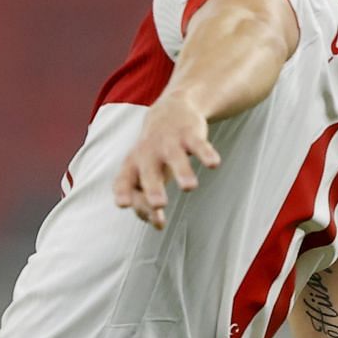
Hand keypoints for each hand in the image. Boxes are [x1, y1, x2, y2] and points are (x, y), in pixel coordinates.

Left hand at [112, 92, 219, 228]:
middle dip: (152, 187)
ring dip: (181, 171)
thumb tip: (157, 226)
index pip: (124, 180)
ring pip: (175, 156)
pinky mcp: (190, 133)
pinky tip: (213, 164)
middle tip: (158, 204)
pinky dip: (205, 153)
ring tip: (189, 187)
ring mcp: (169, 142)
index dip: (124, 192)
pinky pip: (198, 144)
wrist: (170, 111)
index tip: (124, 204)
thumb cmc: (154, 153)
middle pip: (148, 171)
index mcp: (133, 165)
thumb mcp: (146, 174)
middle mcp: (148, 153)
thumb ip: (147, 201)